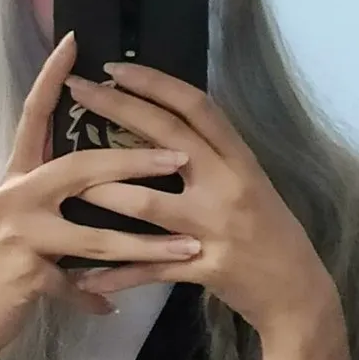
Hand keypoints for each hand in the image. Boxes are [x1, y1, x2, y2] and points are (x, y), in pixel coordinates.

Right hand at [0, 35, 203, 359]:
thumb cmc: (12, 265)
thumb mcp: (34, 221)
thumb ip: (62, 193)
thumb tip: (106, 164)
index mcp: (19, 175)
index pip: (35, 116)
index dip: (51, 78)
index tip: (75, 42)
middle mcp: (13, 194)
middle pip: (80, 167)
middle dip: (135, 162)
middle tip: (181, 159)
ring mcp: (16, 234)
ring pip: (91, 233)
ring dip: (144, 245)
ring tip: (186, 249)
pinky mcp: (22, 273)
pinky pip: (75, 282)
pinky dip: (97, 295)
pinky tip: (112, 306)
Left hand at [67, 63, 344, 344]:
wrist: (297, 292)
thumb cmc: (269, 231)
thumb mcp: (250, 182)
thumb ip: (213, 155)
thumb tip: (164, 122)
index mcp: (239, 159)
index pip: (196, 107)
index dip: (155, 83)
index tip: (114, 67)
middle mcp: (229, 185)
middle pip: (167, 138)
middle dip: (118, 110)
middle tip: (78, 90)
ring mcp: (217, 227)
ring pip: (149, 203)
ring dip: (103, 191)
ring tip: (61, 178)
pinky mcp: (205, 268)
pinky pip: (150, 269)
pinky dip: (116, 273)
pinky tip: (83, 276)